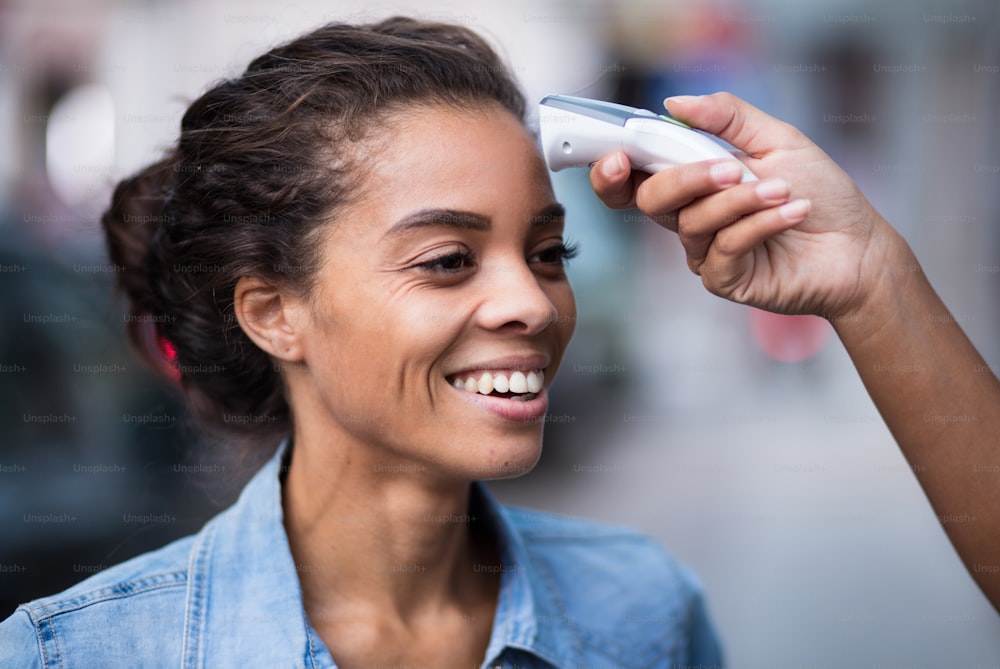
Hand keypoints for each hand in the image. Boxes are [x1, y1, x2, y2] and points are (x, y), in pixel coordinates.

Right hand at [589, 92, 900, 319]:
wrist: (859, 246)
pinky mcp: (725, 279)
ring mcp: (705, 251)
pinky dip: (760, 224)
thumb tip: (674, 102)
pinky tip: (793, 212)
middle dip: (687, 179)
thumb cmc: (820, 192)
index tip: (618, 155)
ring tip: (784, 190)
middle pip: (651, 200)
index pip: (634, 177)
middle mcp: (690, 217)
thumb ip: (726, 118)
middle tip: (732, 167)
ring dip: (741, 200)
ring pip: (693, 223)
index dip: (613, 170)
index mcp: (692, 181)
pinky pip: (724, 248)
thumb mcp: (776, 139)